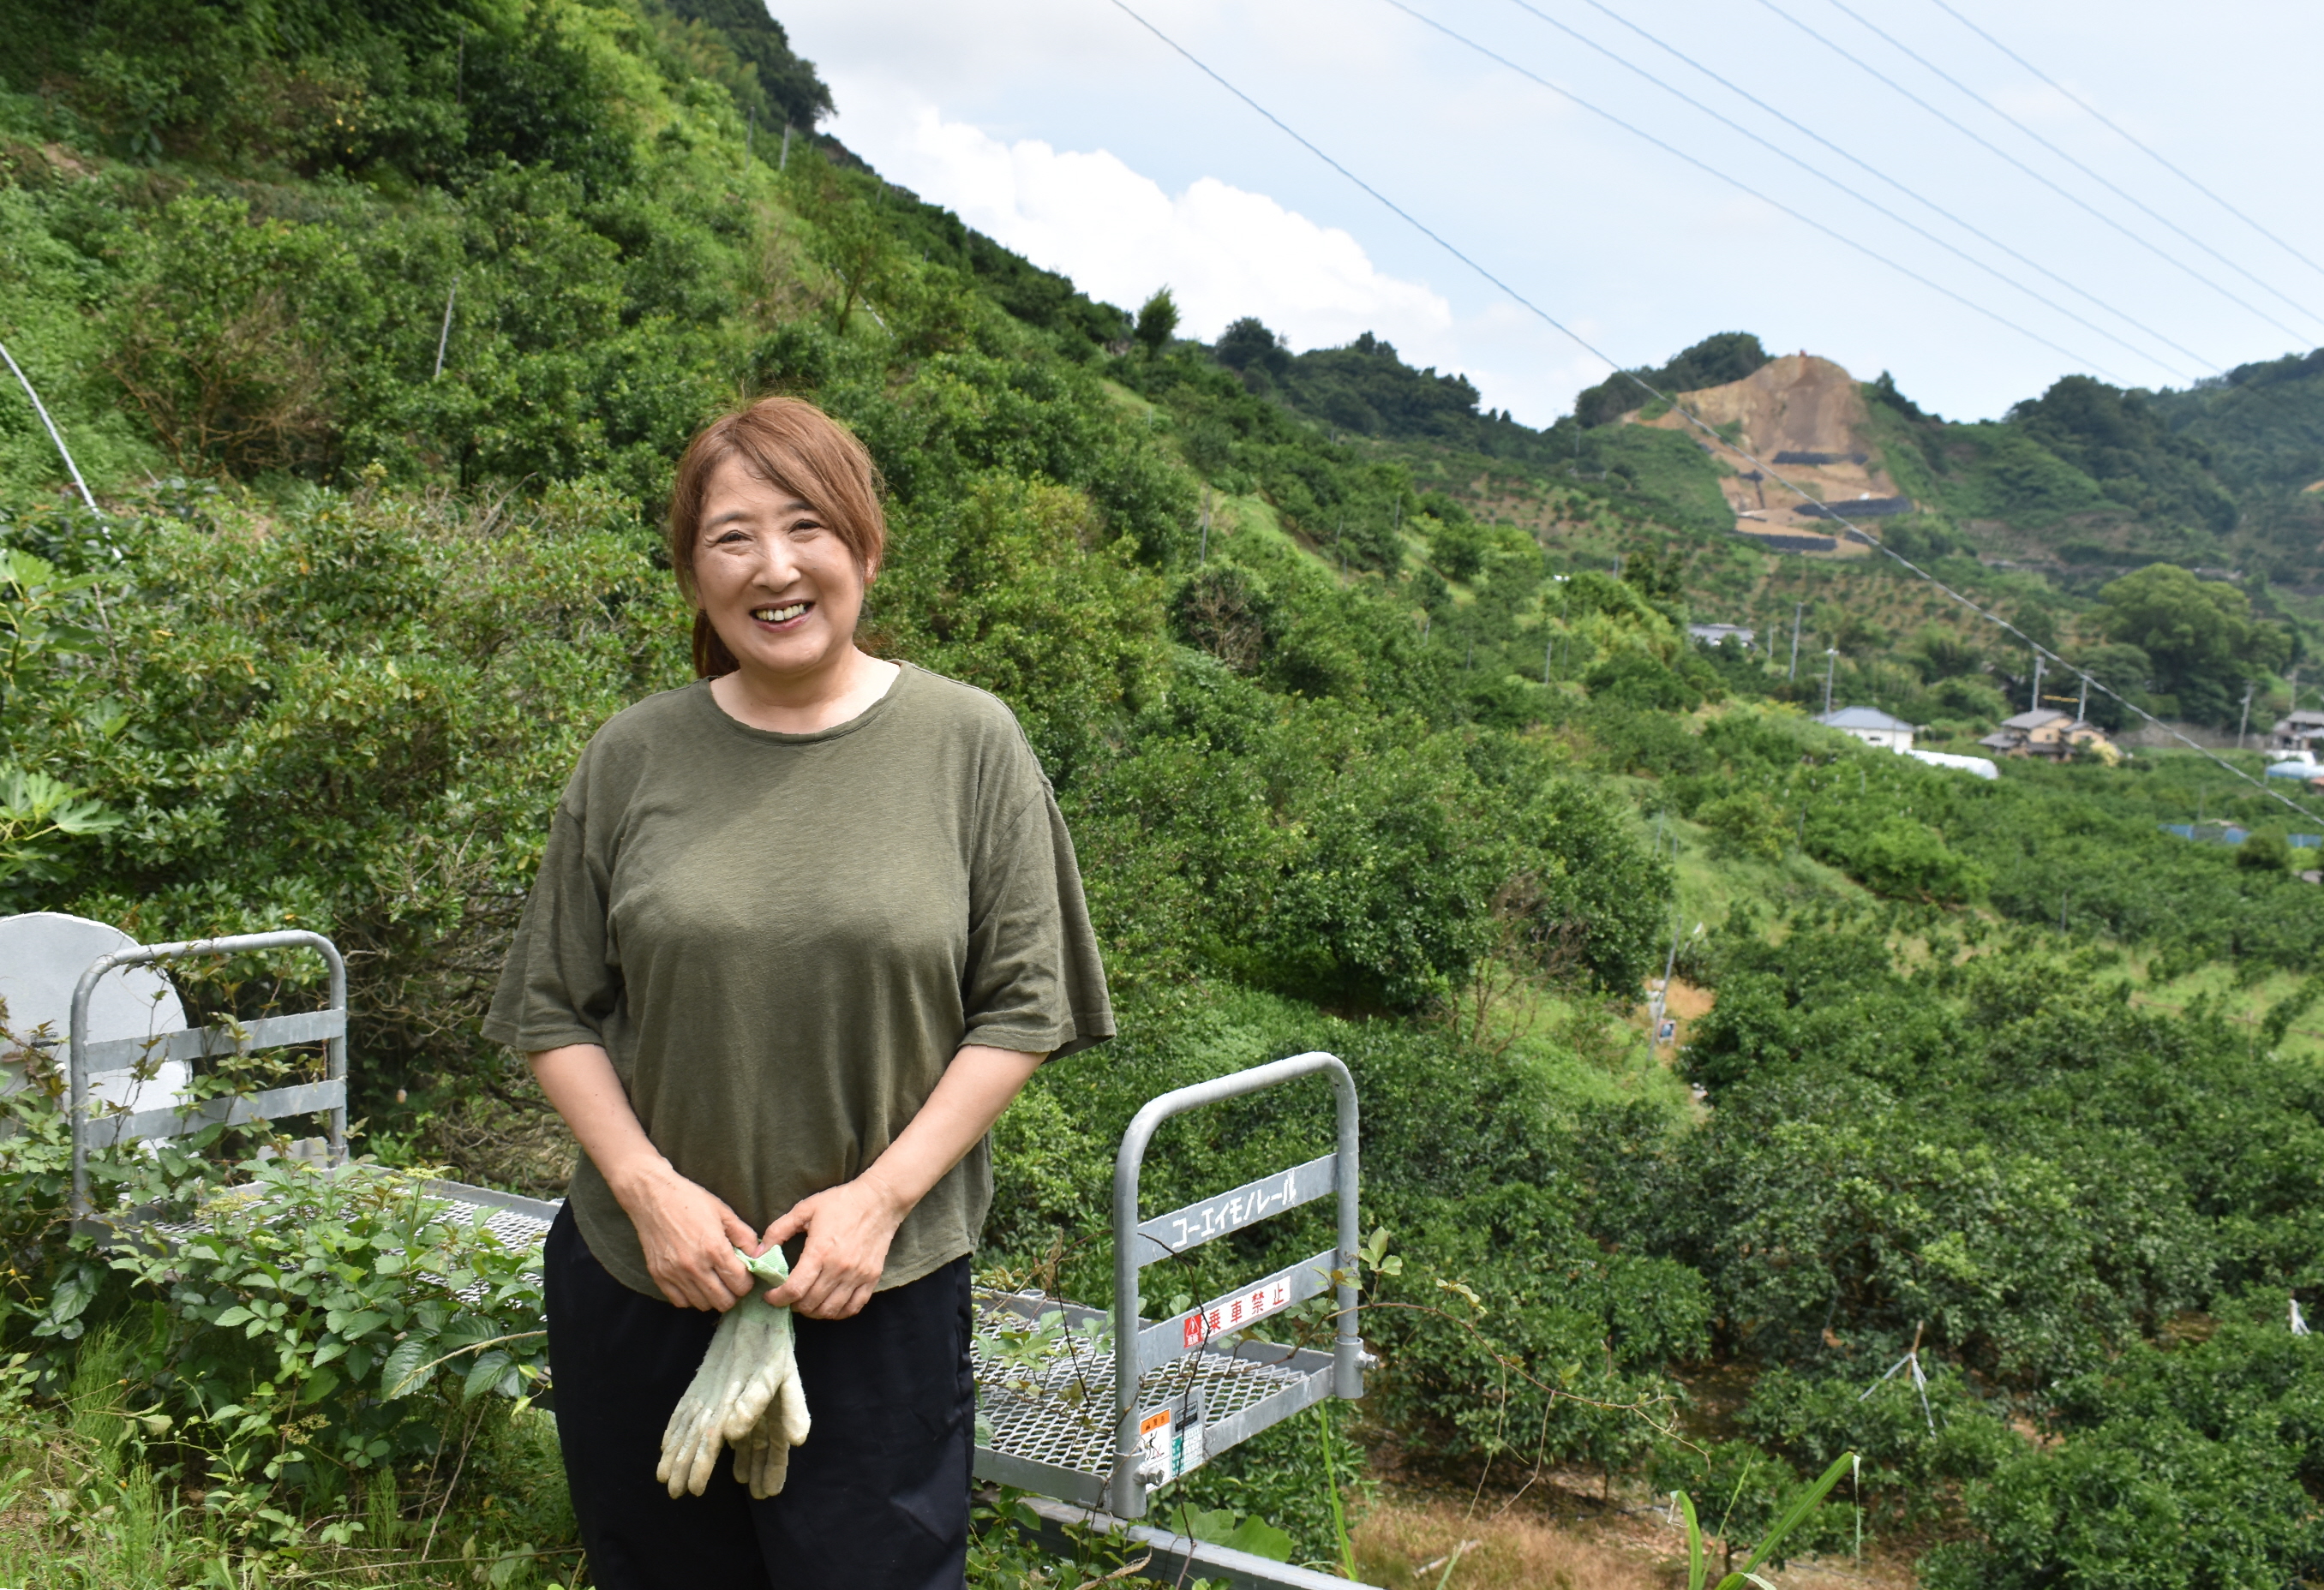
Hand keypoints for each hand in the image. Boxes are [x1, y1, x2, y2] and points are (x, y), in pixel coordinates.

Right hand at [614, 1160, 758, 1311]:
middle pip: (723, 1302)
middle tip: (731, 1281)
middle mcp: (695, 1266)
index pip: (740, 1284)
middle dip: (733, 1293)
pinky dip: (691, 1297)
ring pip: (703, 1305)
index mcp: (714, 1248)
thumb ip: (745, 1236)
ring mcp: (675, 1274)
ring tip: (714, 1281)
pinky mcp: (659, 1276)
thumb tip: (758, 1256)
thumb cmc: (690, 1200)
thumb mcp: (724, 1212)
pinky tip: (695, 1282)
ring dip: (713, 1297)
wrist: (652, 1196)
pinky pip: (680, 1302)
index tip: (745, 1274)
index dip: (748, 1282)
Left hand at [760, 1175, 908, 1319]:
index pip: (794, 1290)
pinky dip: (837, 1312)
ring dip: (812, 1311)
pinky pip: (853, 1308)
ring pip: (830, 1310)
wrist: (879, 1200)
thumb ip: (777, 1231)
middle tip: (787, 1296)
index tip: (770, 1295)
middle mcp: (839, 1268)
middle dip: (792, 1305)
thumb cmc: (840, 1202)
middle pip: (810, 1304)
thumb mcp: (804, 1209)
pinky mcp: (872, 1278)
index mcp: (820, 1251)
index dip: (777, 1298)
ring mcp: (858, 1276)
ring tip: (805, 1301)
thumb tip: (758, 1254)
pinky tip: (828, 1304)